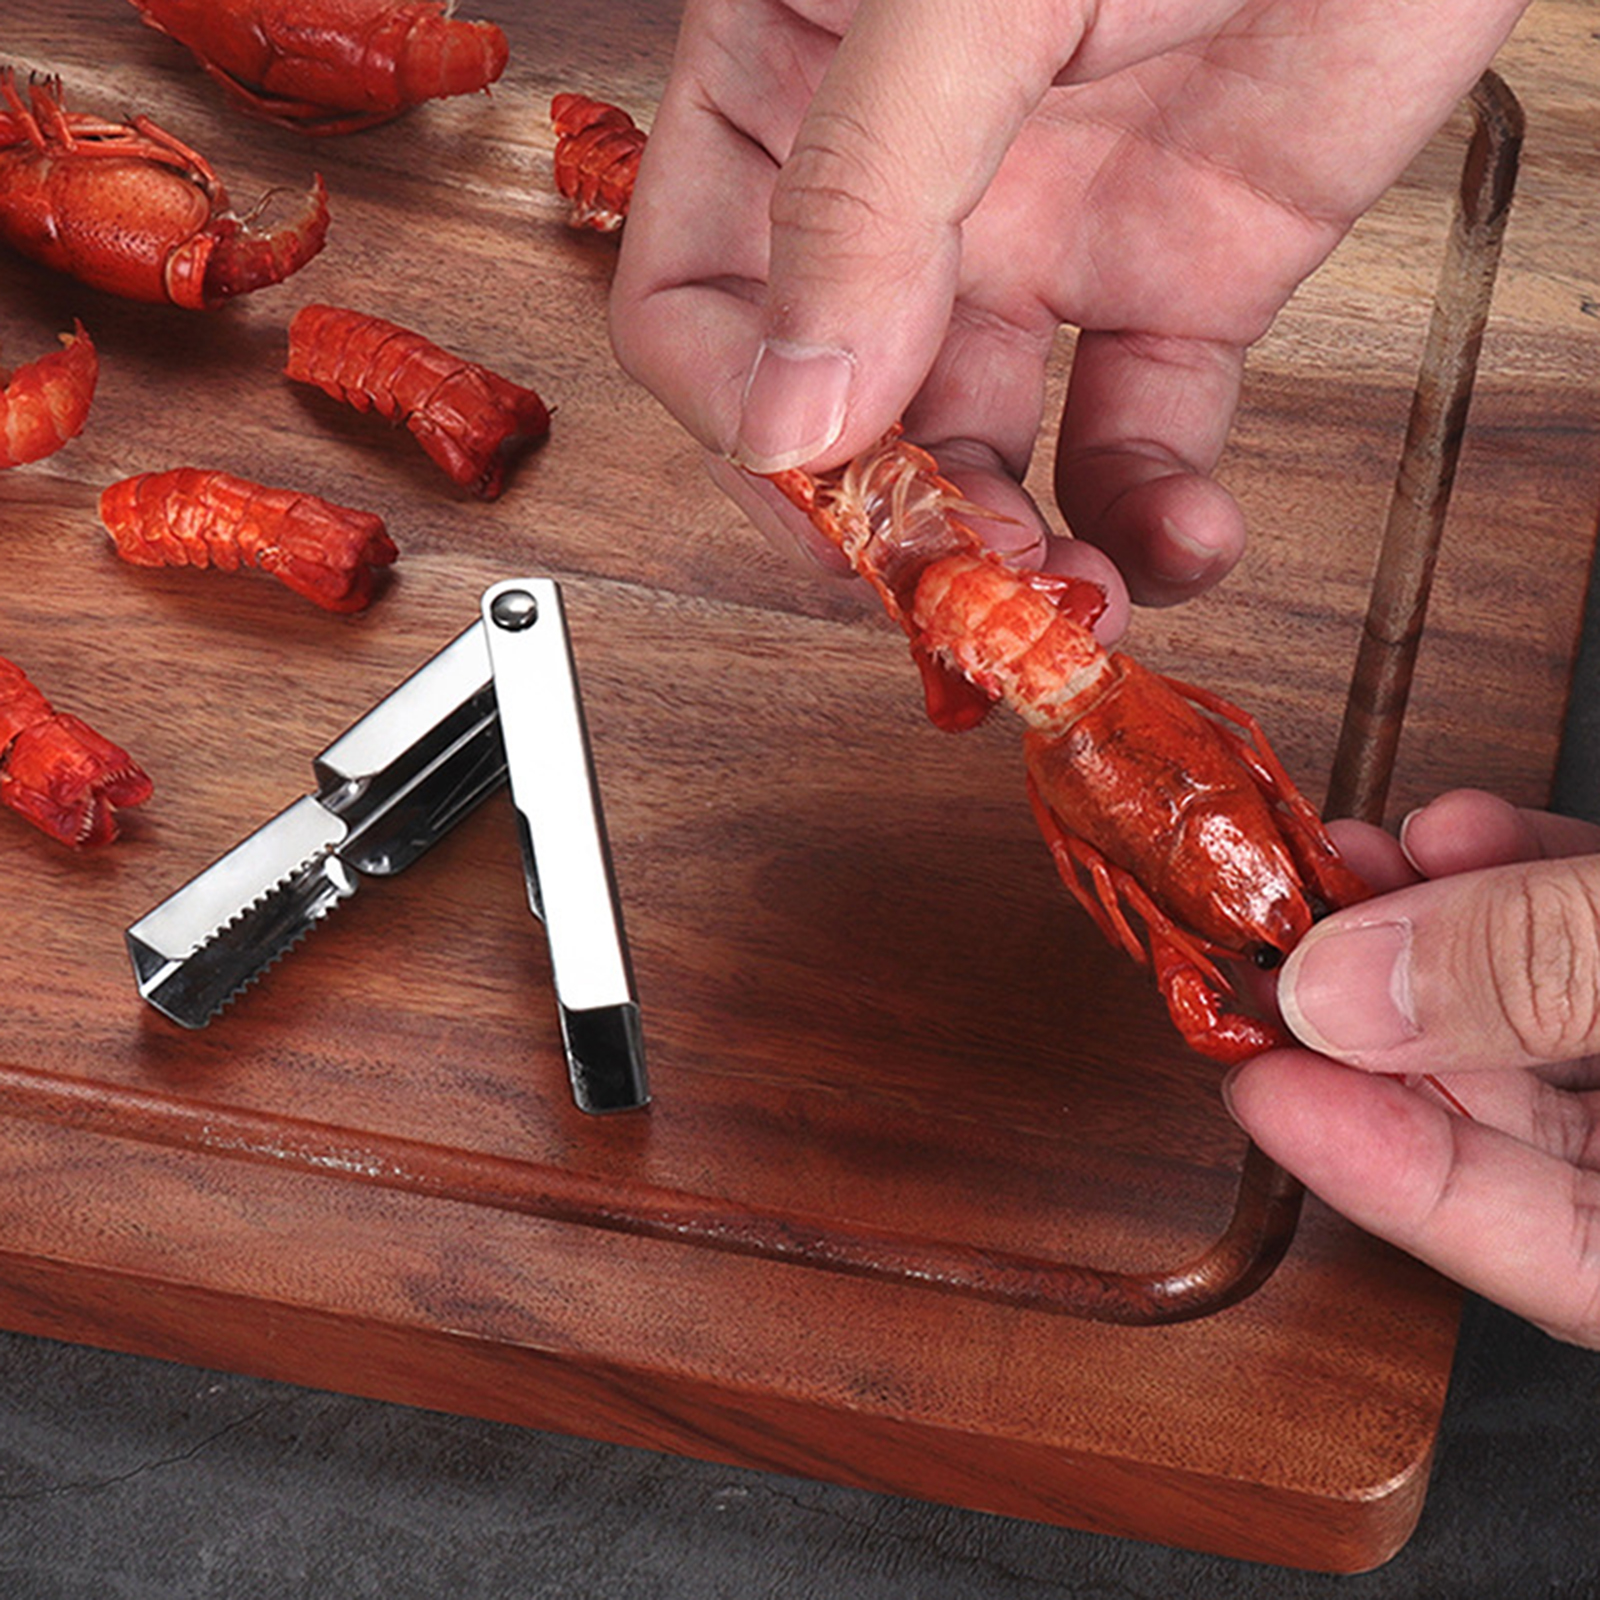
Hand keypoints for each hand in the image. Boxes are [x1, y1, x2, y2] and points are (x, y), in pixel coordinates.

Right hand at [611, 0, 1527, 616]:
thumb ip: (865, 189)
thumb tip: (789, 418)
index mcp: (796, 89)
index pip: (697, 302)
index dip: (744, 420)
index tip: (827, 492)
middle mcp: (910, 189)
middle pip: (842, 416)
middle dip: (895, 522)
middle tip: (956, 591)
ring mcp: (1045, 239)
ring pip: (985, 454)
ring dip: (1018, 555)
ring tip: (1065, 602)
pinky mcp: (1185, 278)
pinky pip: (1143, 437)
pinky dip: (1158, 521)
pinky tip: (1178, 544)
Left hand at [1225, 789, 1599, 1347]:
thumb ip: (1545, 973)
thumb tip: (1346, 993)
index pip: (1555, 1263)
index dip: (1390, 1181)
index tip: (1264, 1086)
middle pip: (1525, 1134)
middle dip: (1378, 1032)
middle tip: (1272, 964)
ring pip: (1546, 1021)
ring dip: (1429, 934)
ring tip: (1342, 871)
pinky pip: (1597, 934)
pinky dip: (1522, 880)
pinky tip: (1452, 834)